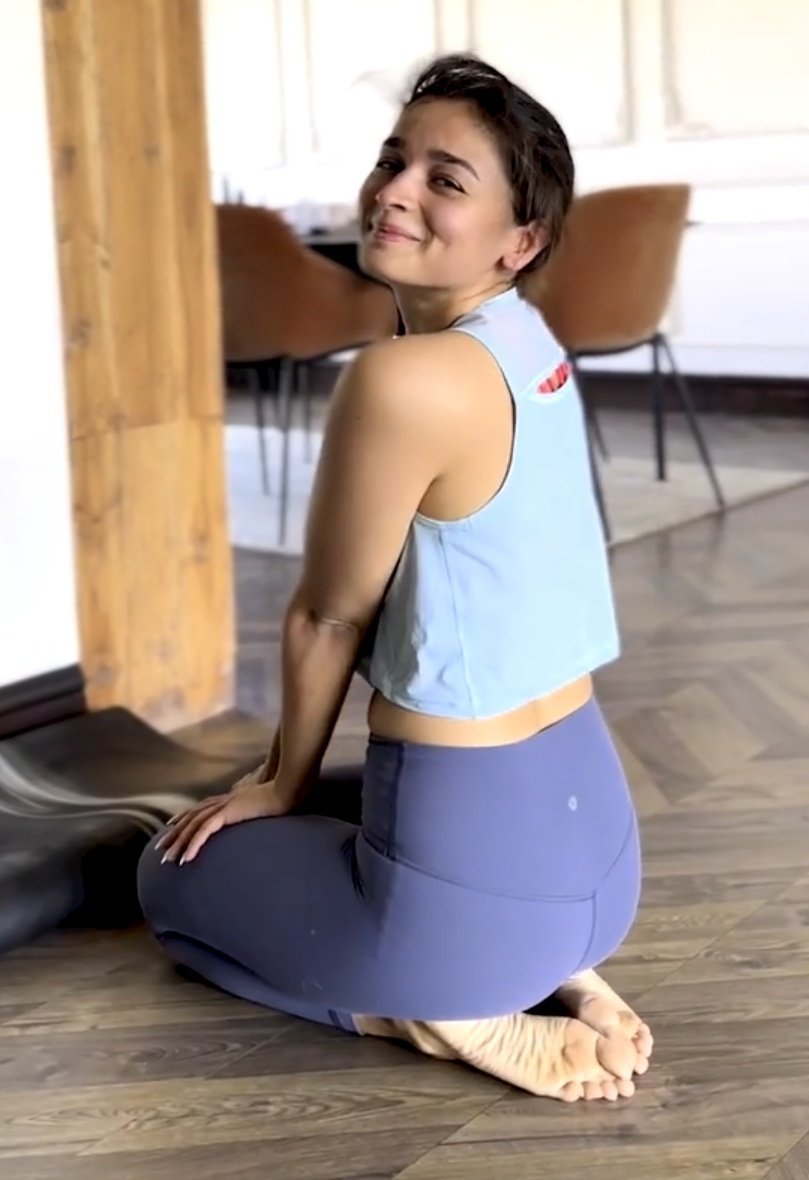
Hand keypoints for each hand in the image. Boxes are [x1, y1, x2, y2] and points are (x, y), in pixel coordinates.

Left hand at [155, 774, 296, 865]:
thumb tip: (253, 810)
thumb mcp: (264, 803)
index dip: (184, 817)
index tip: (171, 826)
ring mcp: (224, 805)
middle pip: (191, 817)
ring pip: (193, 825)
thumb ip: (253, 807)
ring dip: (179, 843)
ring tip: (169, 860)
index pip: (200, 808)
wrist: (289, 788)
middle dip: (174, 834)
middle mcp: (223, 800)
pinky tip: (186, 857)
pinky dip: (194, 843)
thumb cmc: (282, 795)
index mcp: (229, 799)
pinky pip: (205, 830)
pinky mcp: (229, 811)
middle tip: (160, 849)